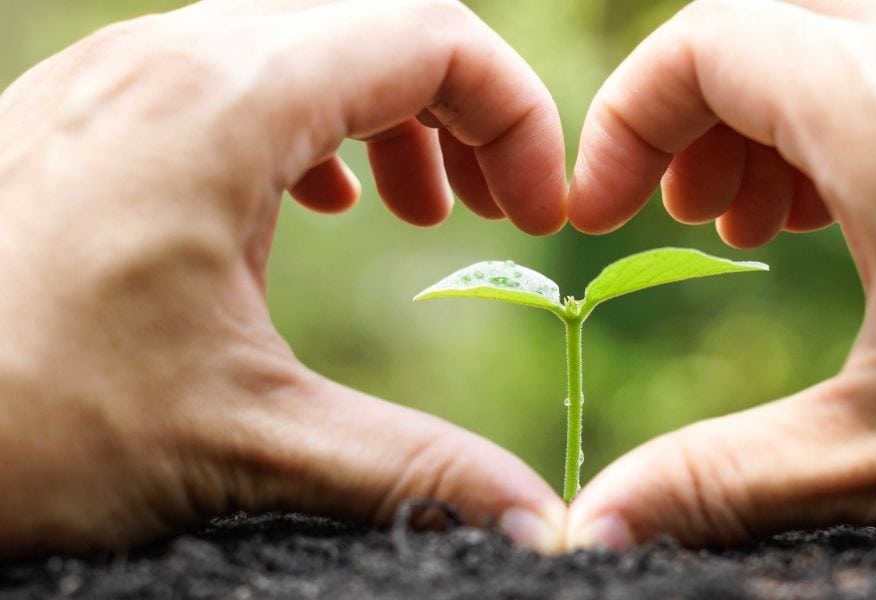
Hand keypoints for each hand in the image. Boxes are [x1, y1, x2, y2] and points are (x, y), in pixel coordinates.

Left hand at [0, 0, 567, 556]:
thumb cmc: (20, 422)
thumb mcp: (243, 446)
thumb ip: (411, 470)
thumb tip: (538, 525)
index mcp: (222, 103)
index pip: (431, 36)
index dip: (518, 117)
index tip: (541, 215)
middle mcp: (168, 58)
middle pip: (376, 22)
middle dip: (466, 109)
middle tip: (501, 210)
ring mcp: (119, 77)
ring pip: (304, 40)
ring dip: (389, 112)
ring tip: (425, 207)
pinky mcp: (89, 116)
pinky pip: (235, 71)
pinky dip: (309, 123)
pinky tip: (308, 204)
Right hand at [566, 0, 875, 551]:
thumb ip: (715, 481)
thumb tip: (596, 531)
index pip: (708, 44)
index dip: (625, 122)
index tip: (598, 214)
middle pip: (774, 22)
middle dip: (697, 109)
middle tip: (676, 212)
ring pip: (851, 39)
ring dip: (777, 115)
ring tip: (756, 221)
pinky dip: (853, 127)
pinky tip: (858, 225)